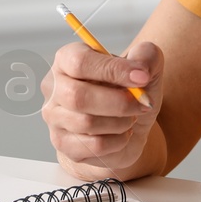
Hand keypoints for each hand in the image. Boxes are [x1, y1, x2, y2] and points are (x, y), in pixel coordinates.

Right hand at [41, 39, 160, 179]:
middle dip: (118, 103)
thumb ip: (146, 56)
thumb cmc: (129, 91)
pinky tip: (122, 134)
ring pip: (86, 123)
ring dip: (120, 122)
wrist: (129, 124)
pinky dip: (117, 141)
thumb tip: (140, 71)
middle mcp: (54, 87)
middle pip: (77, 96)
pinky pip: (93, 145)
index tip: (142, 78)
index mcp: (67, 59)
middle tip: (141, 104)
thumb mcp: (145, 67)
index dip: (113, 70)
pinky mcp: (62, 143)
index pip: (80, 62)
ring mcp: (54, 117)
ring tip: (131, 117)